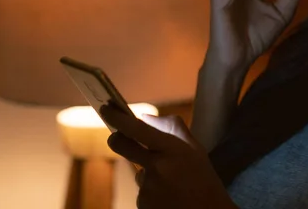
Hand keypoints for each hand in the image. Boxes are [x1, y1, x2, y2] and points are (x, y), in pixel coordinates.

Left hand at [100, 105, 236, 208]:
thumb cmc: (202, 178)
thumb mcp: (194, 148)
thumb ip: (170, 128)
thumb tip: (143, 117)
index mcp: (172, 149)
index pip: (137, 128)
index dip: (117, 117)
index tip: (105, 108)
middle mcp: (157, 167)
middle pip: (121, 145)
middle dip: (117, 139)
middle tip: (119, 137)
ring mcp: (147, 187)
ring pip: (138, 171)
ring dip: (150, 173)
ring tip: (172, 183)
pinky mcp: (143, 204)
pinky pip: (142, 190)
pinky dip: (153, 190)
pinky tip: (168, 195)